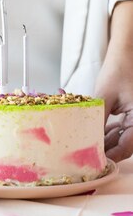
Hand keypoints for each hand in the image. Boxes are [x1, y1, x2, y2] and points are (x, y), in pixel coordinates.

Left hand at [95, 44, 132, 161]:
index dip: (111, 156)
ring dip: (106, 142)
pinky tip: (94, 132)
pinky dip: (109, 132)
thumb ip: (97, 120)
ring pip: (123, 139)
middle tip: (86, 154)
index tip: (94, 161)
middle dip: (106, 150)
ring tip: (86, 142)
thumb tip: (86, 140)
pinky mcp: (132, 114)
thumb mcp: (104, 97)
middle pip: (125, 145)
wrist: (125, 55)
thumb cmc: (118, 71)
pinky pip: (122, 130)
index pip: (127, 147)